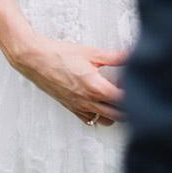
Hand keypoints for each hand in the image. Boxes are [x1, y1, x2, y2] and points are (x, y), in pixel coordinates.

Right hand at [13, 33, 127, 125]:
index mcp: (95, 86)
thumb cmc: (59, 55)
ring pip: (105, 120)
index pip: (123, 100)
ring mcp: (79, 106)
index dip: (133, 95)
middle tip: (131, 93)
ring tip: (115, 97)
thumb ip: (113, 56)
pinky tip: (98, 101)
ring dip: (114, 112)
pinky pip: (89, 119)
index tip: (136, 85)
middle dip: (128, 107)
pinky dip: (98, 114)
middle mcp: (88, 100)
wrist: (36, 59)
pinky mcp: (71, 107)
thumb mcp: (90, 52)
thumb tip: (130, 55)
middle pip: (117, 115)